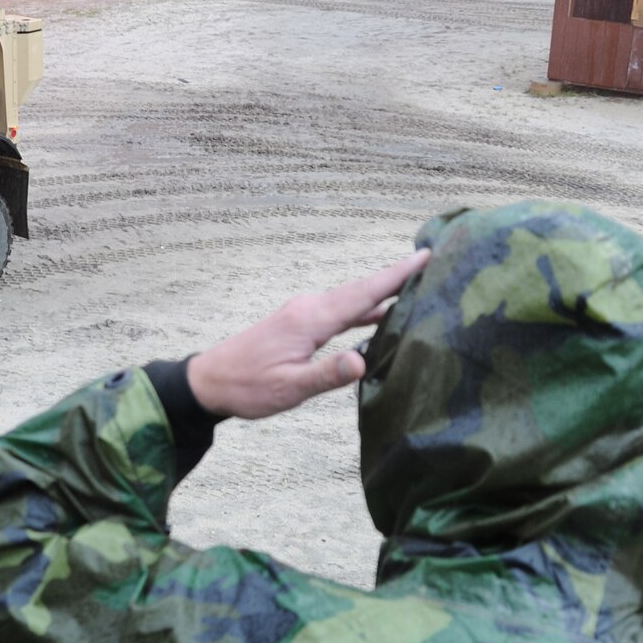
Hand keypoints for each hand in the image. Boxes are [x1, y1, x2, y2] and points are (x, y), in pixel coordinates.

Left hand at [186, 249, 429, 420]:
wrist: (208, 381)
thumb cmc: (247, 387)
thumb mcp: (290, 387)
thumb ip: (327, 374)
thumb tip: (363, 361)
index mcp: (311, 319)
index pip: (362, 294)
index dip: (396, 276)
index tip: (425, 255)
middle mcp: (309, 308)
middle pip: (361, 289)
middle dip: (397, 277)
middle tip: (434, 263)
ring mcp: (303, 313)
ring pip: (351, 299)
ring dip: (381, 292)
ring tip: (417, 286)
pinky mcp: (298, 322)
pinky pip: (339, 310)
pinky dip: (362, 308)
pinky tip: (379, 315)